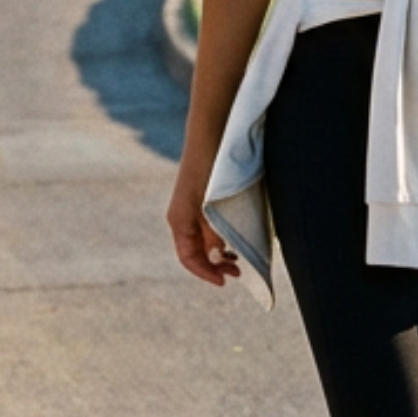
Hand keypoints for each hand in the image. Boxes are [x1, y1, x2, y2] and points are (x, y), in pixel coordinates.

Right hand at [168, 160, 240, 286]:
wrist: (211, 135)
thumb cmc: (211, 166)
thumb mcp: (213, 203)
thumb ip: (214, 230)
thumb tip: (217, 256)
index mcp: (179, 220)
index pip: (188, 258)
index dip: (205, 273)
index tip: (225, 281)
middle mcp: (181, 218)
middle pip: (195, 253)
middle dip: (214, 266)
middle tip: (237, 272)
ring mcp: (190, 210)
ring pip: (201, 243)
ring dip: (217, 255)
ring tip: (237, 261)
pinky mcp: (200, 202)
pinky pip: (206, 230)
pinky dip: (219, 241)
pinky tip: (233, 243)